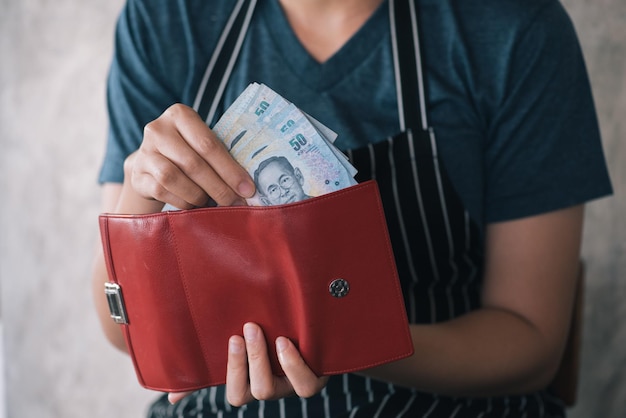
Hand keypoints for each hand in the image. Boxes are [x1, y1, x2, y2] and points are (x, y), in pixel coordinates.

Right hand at [129, 103, 255, 208]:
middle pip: (193, 163)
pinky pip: (161, 191)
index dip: (230, 170)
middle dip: (219, 187)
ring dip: (198, 195)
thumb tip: (247, 186)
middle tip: (234, 202)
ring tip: (211, 203)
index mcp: (180, 115)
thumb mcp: (203, 144)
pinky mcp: (137, 174)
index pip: (208, 144)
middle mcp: (158, 129)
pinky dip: (182, 202)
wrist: (152, 162)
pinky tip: (193, 205)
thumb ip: (222, 156)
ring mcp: (144, 151)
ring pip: (173, 178)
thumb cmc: (188, 151)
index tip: (248, 189)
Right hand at [169, 323, 328, 404]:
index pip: (235, 392)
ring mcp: (293, 385)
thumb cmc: (275, 337)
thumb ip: (212, 367)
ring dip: (263, 361)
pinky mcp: (316, 378)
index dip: (228, 371)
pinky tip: (286, 343)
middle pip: (252, 392)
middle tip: (243, 330)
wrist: (322, 332)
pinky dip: (294, 365)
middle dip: (244, 362)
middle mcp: (273, 387)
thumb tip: (173, 398)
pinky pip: (306, 385)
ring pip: (273, 390)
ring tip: (262, 331)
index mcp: (255, 382)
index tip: (229, 339)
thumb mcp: (247, 349)